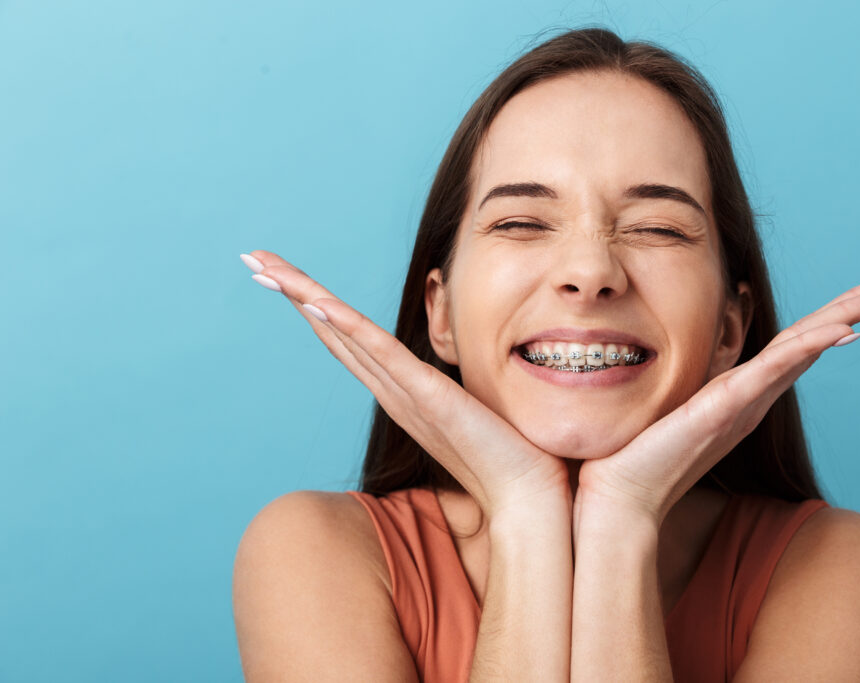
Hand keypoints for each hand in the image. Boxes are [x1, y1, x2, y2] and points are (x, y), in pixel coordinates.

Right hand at [242, 250, 570, 519]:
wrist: (526, 498)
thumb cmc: (508, 456)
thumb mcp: (473, 406)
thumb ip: (455, 388)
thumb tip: (463, 372)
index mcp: (401, 390)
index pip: (348, 338)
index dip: (314, 304)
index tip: (284, 274)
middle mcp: (392, 390)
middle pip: (332, 330)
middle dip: (292, 292)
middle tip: (253, 258)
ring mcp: (405, 393)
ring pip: (344, 334)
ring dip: (304, 297)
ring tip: (266, 267)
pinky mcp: (429, 397)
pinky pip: (381, 355)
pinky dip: (347, 328)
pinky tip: (317, 303)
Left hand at [574, 275, 859, 526]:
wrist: (623, 494)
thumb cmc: (645, 451)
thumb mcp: (679, 401)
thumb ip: (700, 376)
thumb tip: (704, 347)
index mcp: (745, 390)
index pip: (799, 342)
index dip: (838, 313)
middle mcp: (754, 395)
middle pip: (815, 340)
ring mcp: (743, 402)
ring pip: (804, 350)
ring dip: (848, 318)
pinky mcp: (723, 408)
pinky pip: (772, 372)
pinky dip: (809, 349)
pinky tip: (841, 330)